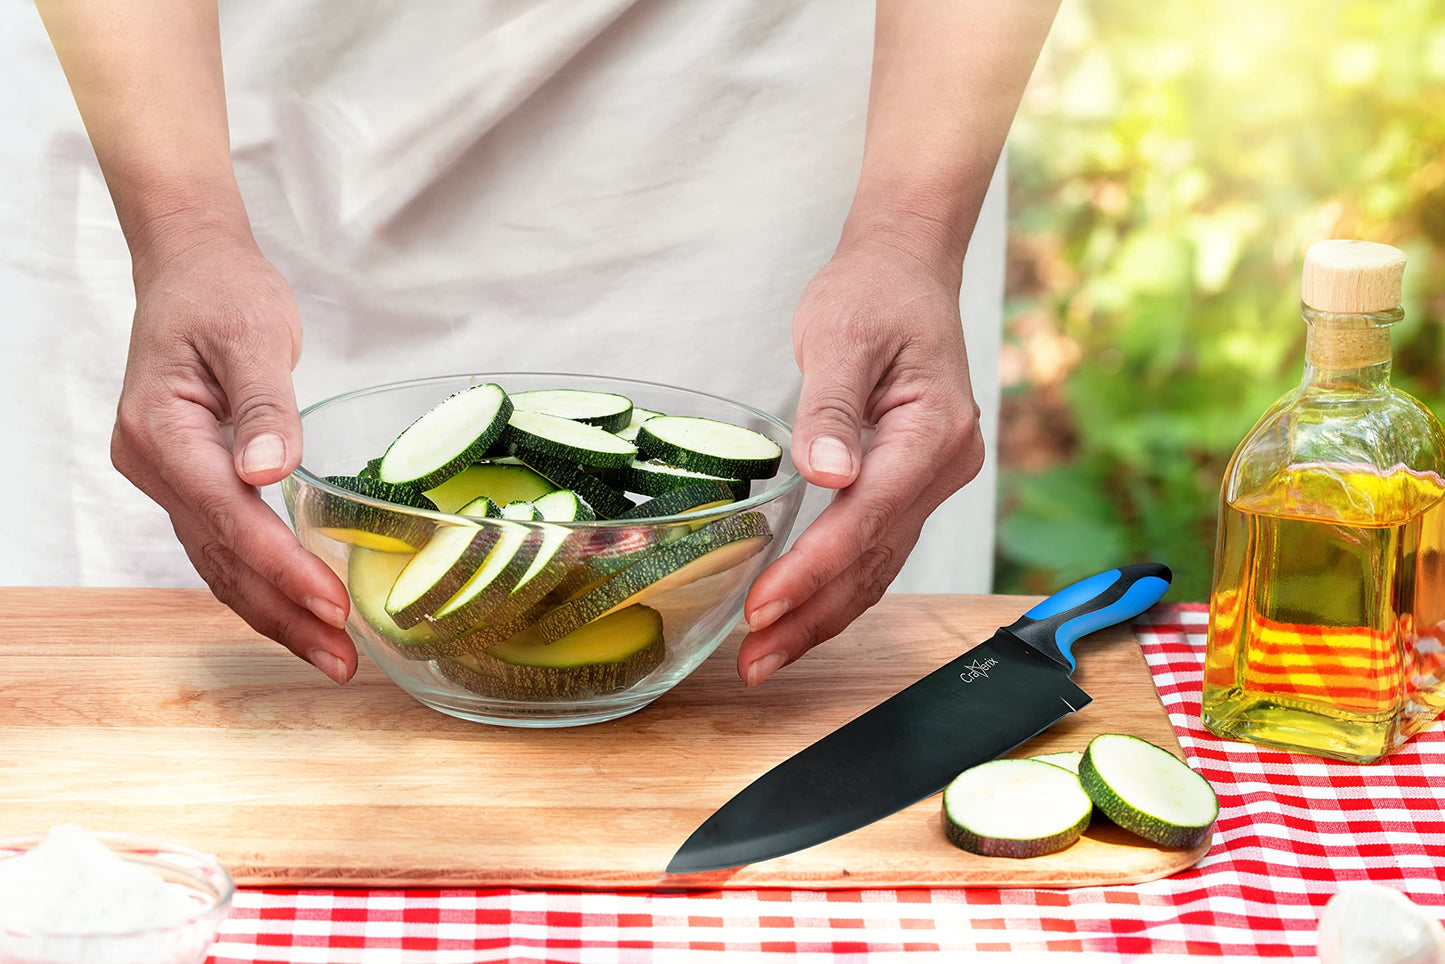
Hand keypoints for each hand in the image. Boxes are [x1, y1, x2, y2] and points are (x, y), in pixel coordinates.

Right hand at [111, 230, 355, 681]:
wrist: (191, 271)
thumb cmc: (223, 291)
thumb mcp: (253, 333)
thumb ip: (266, 404)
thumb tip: (271, 470)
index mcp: (161, 429)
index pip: (227, 514)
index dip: (281, 565)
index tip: (332, 603)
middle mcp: (154, 463)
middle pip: (221, 556)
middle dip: (283, 613)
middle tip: (342, 661)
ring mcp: (167, 478)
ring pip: (219, 563)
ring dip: (275, 613)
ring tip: (331, 657)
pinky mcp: (190, 482)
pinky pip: (223, 547)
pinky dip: (262, 584)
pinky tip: (299, 615)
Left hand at [737, 227, 984, 685]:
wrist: (907, 270)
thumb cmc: (873, 291)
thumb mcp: (839, 333)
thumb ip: (829, 407)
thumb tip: (825, 474)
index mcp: (933, 431)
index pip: (868, 516)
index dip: (814, 568)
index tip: (763, 607)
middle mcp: (944, 465)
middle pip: (875, 559)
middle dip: (812, 614)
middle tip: (753, 660)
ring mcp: (933, 480)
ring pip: (878, 566)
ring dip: (822, 615)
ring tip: (764, 657)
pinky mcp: (912, 485)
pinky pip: (877, 549)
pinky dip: (837, 587)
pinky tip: (799, 617)